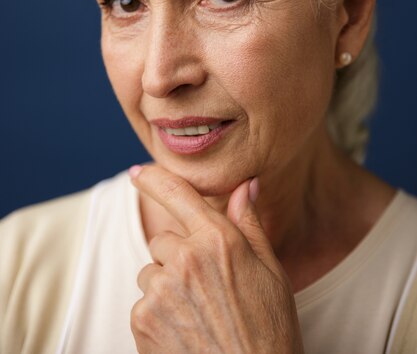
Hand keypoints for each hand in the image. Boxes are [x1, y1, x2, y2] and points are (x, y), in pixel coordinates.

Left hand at [129, 165, 303, 353]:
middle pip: (162, 241)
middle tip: (205, 287)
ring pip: (150, 274)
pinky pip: (141, 304)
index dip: (154, 179)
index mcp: (217, 239)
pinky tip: (185, 332)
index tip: (138, 172)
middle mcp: (185, 259)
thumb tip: (246, 184)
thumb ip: (249, 223)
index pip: (177, 194)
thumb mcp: (270, 271)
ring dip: (165, 287)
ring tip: (197, 314)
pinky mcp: (142, 320)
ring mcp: (160, 290)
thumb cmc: (270, 328)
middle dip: (177, 257)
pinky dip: (156, 315)